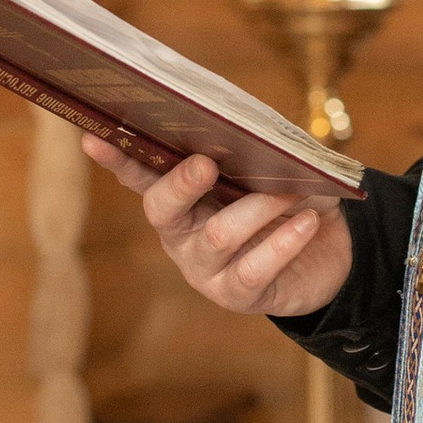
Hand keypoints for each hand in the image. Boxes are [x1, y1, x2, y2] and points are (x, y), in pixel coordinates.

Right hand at [81, 138, 353, 319]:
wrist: (330, 252)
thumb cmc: (292, 198)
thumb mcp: (275, 168)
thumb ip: (256, 148)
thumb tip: (250, 127)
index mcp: (181, 199)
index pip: (141, 176)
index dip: (117, 159)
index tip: (92, 137)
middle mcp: (182, 235)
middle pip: (163, 210)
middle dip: (182, 184)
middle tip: (207, 164)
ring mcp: (205, 269)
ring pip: (218, 235)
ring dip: (258, 208)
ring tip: (289, 191)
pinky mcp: (237, 295)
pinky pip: (254, 268)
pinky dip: (284, 242)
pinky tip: (307, 222)